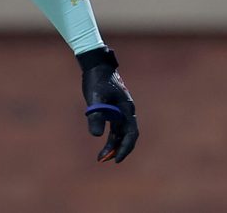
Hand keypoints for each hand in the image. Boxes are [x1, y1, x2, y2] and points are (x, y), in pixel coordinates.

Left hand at [77, 46, 138, 162]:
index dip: (125, 148)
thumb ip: (96, 115)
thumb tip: (96, 136)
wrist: (96, 65)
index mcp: (126, 109)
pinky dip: (109, 136)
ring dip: (112, 144)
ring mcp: (120, 110)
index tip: (116, 159)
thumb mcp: (96, 98)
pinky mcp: (113, 109)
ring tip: (100, 157)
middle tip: (104, 160)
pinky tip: (101, 141)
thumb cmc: (97, 80)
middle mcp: (126, 111)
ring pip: (119, 132)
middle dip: (117, 149)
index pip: (130, 133)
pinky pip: (114, 127)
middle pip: (126, 135)